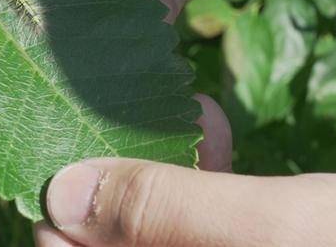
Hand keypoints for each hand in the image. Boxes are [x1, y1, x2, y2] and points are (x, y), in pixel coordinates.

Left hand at [33, 98, 335, 246]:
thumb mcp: (274, 231)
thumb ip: (164, 212)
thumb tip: (63, 192)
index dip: (61, 193)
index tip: (75, 124)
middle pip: (102, 238)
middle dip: (114, 169)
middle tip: (133, 103)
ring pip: (147, 226)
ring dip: (157, 166)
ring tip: (185, 111)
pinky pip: (192, 229)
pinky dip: (195, 184)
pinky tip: (212, 136)